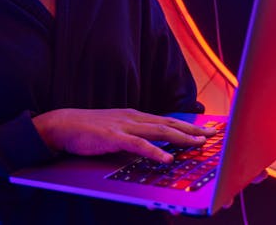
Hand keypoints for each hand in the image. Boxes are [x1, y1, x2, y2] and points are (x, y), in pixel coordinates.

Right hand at [32, 108, 216, 163]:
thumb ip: (134, 137)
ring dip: (181, 138)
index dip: (188, 125)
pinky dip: (155, 152)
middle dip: (192, 130)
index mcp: (135, 116)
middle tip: (212, 135)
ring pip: (159, 131)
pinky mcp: (113, 137)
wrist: (63, 125)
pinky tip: (167, 159)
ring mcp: (124, 126)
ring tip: (198, 144)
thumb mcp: (116, 130)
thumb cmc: (88, 130)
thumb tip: (153, 149)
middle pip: (169, 123)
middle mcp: (133, 117)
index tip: (206, 130)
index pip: (167, 120)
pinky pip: (138, 145)